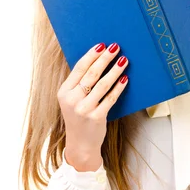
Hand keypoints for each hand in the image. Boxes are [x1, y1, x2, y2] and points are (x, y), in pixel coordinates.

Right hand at [57, 42, 128, 166]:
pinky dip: (118, 87)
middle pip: (91, 74)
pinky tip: (125, 79)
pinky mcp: (96, 117)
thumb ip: (79, 84)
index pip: (79, 68)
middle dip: (105, 58)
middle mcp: (72, 99)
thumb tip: (97, 61)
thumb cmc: (79, 118)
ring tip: (124, 60)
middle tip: (116, 47)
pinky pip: (110, 98)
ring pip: (102, 84)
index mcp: (64, 92)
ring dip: (115, 70)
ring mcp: (84, 109)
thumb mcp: (72, 100)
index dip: (91, 55)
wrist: (81, 145)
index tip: (102, 45)